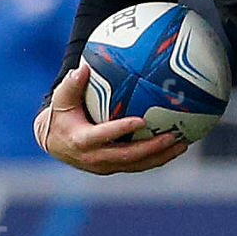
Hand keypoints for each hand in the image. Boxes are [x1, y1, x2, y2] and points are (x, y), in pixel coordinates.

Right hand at [35, 63, 187, 174]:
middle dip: (151, 148)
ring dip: (160, 157)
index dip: (121, 130)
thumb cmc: (60, 115)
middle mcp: (94, 158)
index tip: (141, 121)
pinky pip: (138, 165)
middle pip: (127, 156)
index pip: (103, 136)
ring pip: (136, 165)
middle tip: (172, 136)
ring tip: (182, 145)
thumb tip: (83, 68)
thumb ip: (72, 85)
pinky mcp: (114, 168)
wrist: (54, 142)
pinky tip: (175, 148)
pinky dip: (157, 159)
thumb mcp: (61, 99)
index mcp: (81, 141)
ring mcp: (105, 166)